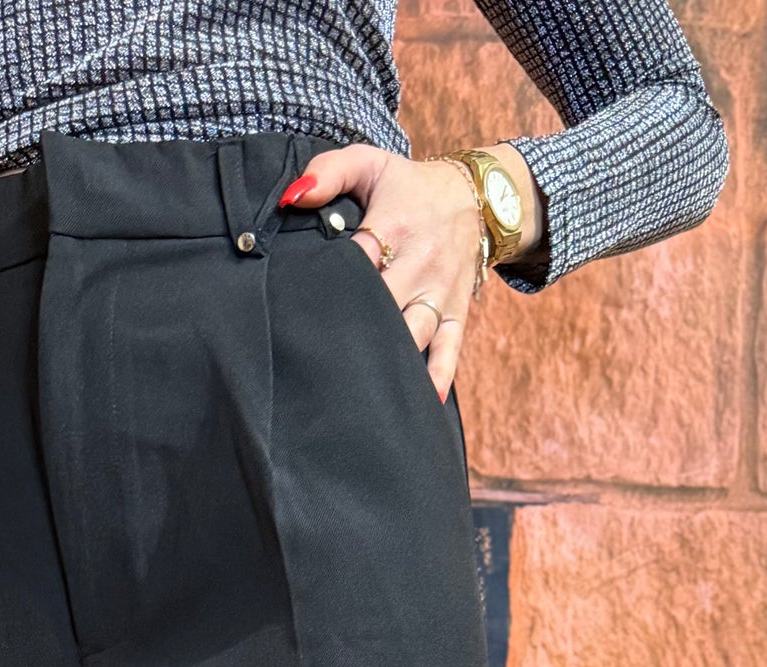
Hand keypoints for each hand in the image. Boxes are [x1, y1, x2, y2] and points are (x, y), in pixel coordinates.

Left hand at [280, 145, 531, 402]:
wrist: (475, 196)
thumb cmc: (407, 186)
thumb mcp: (370, 164)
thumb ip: (328, 173)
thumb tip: (291, 197)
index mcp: (395, 225)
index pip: (359, 260)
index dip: (333, 283)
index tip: (303, 305)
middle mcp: (420, 263)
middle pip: (383, 304)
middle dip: (354, 330)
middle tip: (318, 360)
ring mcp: (439, 293)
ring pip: (413, 332)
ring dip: (389, 360)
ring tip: (356, 390)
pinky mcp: (455, 314)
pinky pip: (448, 350)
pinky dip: (436, 377)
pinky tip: (421, 404)